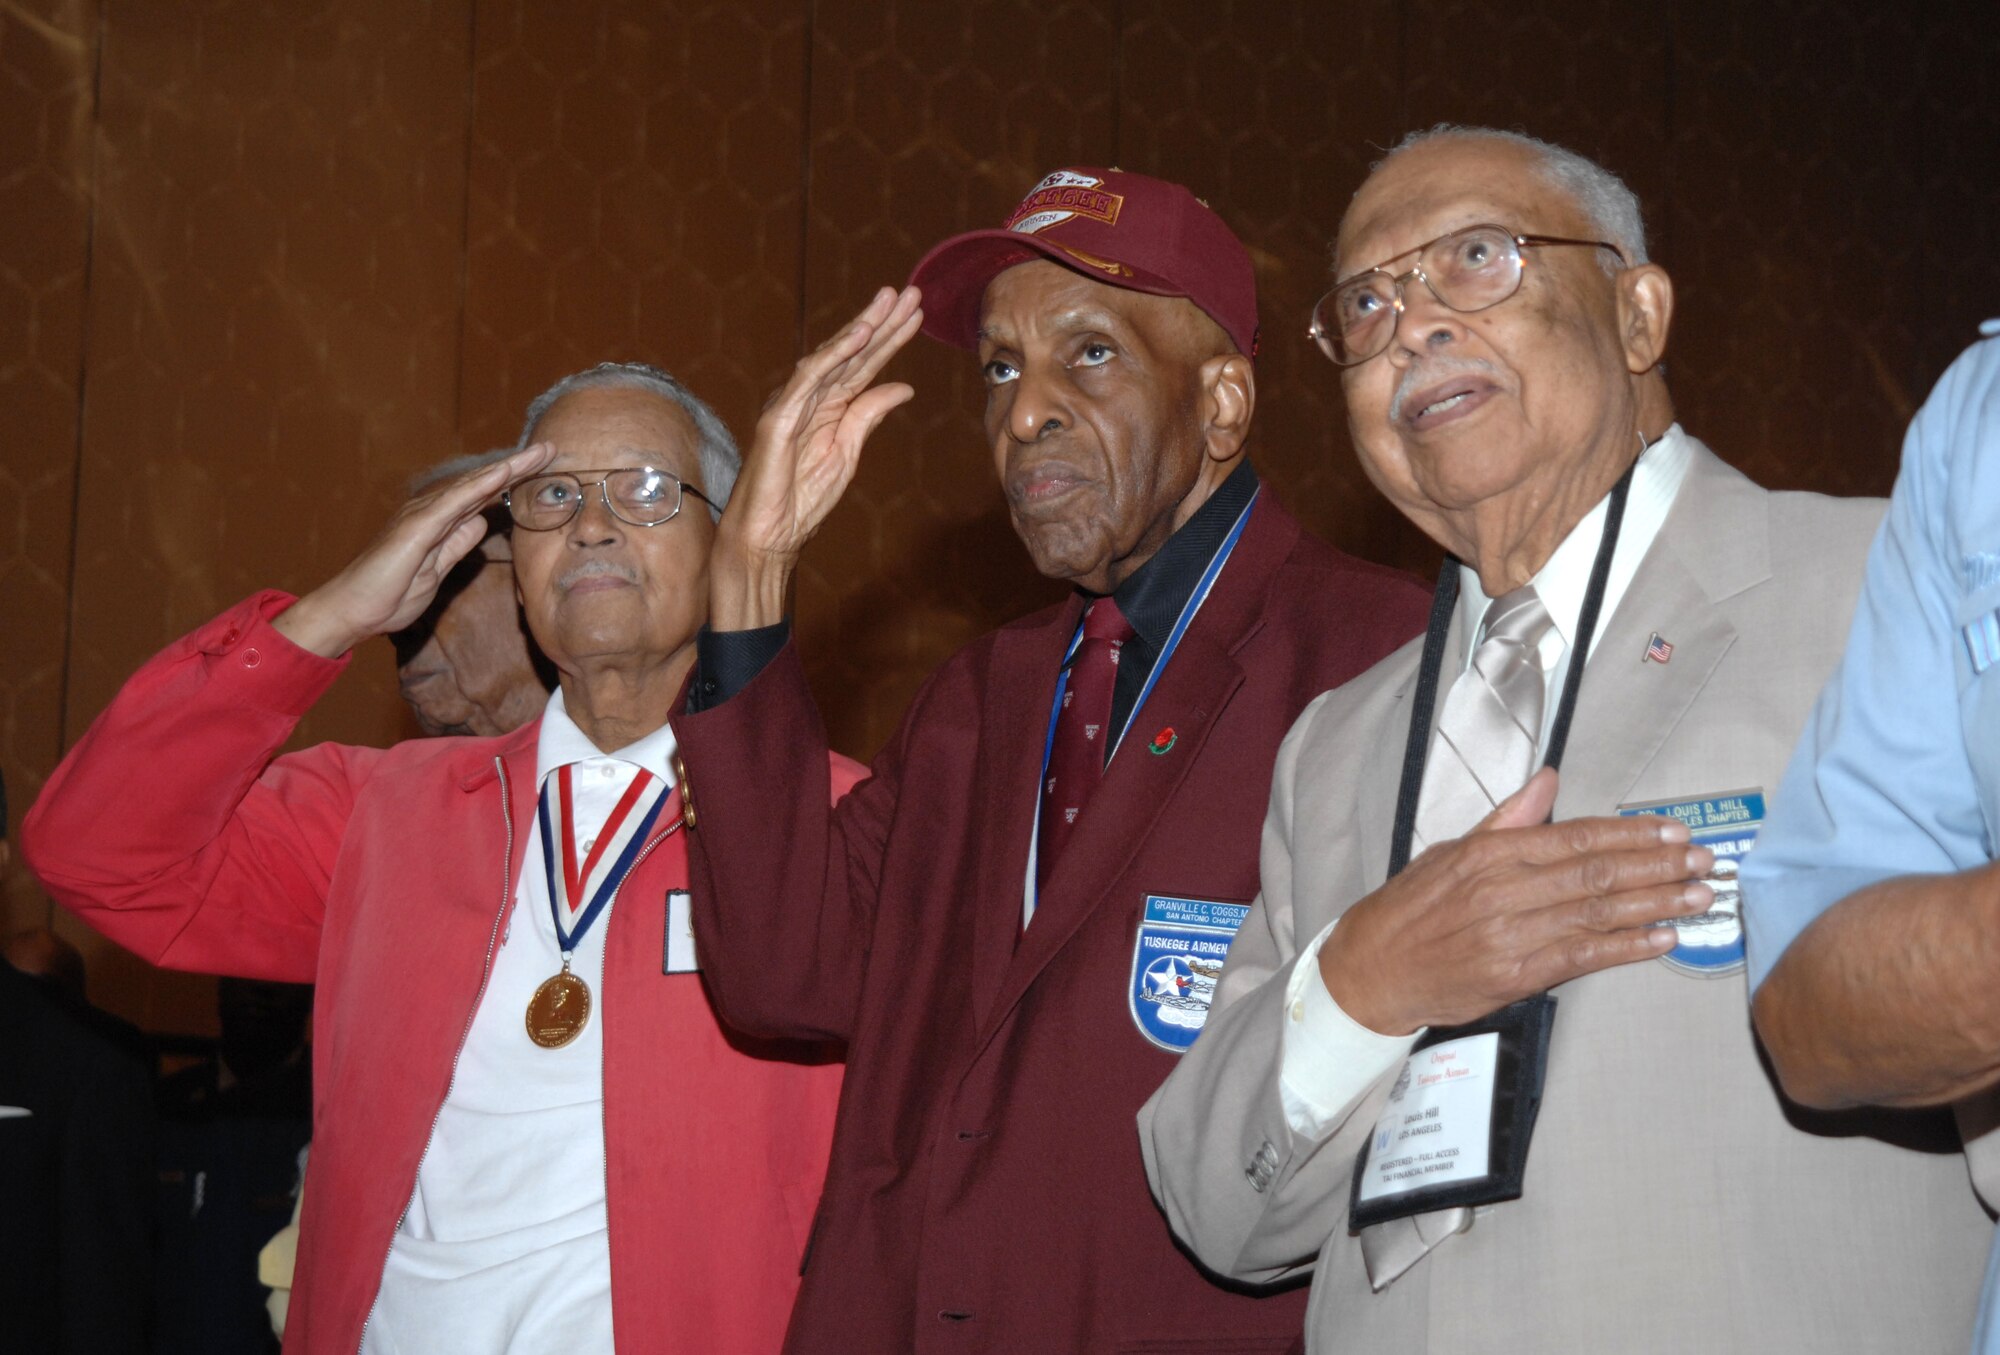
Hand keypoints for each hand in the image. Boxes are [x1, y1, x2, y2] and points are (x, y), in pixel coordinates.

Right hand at [273, 443, 554, 657]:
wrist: (353, 610)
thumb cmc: (390, 593)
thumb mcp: (437, 569)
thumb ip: (457, 544)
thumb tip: (480, 522)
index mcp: (439, 523)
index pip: (483, 496)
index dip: (513, 481)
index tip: (543, 469)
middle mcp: (431, 512)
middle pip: (482, 484)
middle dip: (517, 466)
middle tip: (551, 448)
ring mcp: (422, 517)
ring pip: (472, 486)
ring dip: (506, 468)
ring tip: (538, 453)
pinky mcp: (415, 529)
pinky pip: (453, 503)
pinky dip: (478, 487)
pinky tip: (502, 474)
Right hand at [712, 285, 923, 628]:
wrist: (767, 537)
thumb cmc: (800, 501)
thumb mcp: (847, 454)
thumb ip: (869, 415)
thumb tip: (903, 386)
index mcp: (828, 408)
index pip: (864, 366)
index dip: (890, 339)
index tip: (917, 314)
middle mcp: (810, 399)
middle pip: (851, 354)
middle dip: (882, 322)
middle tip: (911, 292)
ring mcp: (792, 405)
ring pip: (832, 357)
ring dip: (863, 327)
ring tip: (891, 301)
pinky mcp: (778, 419)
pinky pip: (808, 380)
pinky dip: (833, 356)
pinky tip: (858, 335)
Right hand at [1319, 769, 1712, 1034]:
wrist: (1371, 970)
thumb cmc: (1409, 910)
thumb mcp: (1449, 851)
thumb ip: (1506, 820)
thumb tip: (1547, 780)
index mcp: (1490, 854)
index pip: (1575, 837)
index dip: (1630, 834)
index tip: (1671, 830)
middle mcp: (1504, 890)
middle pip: (1598, 873)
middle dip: (1658, 866)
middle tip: (1704, 860)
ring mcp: (1512, 935)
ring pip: (1598, 914)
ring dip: (1656, 904)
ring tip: (1699, 896)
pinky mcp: (1516, 976)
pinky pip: (1584, 959)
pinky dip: (1627, 948)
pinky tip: (1663, 939)